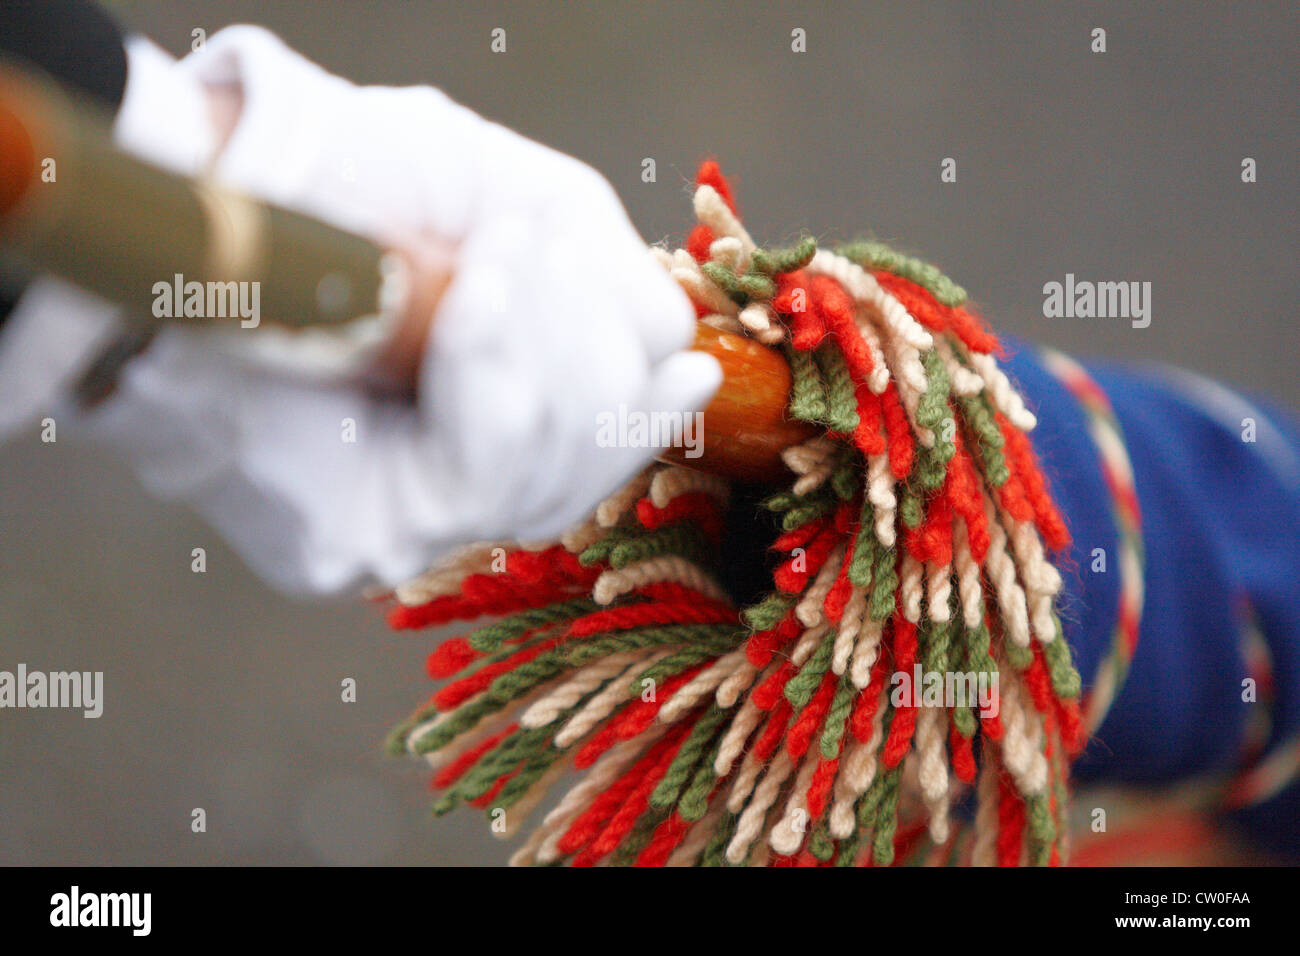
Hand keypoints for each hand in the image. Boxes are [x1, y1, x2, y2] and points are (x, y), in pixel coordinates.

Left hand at [74, 26, 720, 593]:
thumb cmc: (362, 187)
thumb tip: (691, 367)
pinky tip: (476, 302)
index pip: (611, 439)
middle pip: (591, 465)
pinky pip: (477, 484)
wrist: (219, 191)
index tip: (675, 359)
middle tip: (529, 256)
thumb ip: (613, 284)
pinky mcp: (357, 542)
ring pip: (548, 482)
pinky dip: (490, 378)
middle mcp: (460, 475)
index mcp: (502, 406)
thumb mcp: (524, 208)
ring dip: (543, 354)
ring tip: (497, 265)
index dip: (649, 403)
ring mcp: (412, 517)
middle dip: (593, 356)